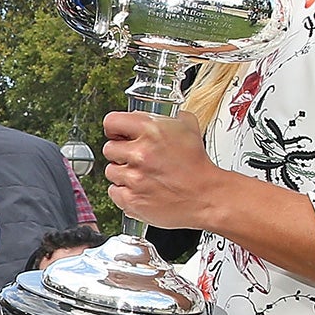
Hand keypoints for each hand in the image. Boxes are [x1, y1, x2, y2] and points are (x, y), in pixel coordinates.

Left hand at [100, 110, 221, 230]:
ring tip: (144, 175)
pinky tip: (141, 189)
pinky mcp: (131, 199)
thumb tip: (154, 114)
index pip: (111, 122)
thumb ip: (168, 117)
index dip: (114, 129)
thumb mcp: (188, 128)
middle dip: (121, 153)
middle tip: (137, 159)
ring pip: (111, 171)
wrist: (206, 196)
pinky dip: (124, 192)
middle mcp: (140, 153)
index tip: (118, 134)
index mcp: (150, 131)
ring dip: (123, 173)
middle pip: (108, 148)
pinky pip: (114, 191)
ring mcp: (134, 178)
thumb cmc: (197, 166)